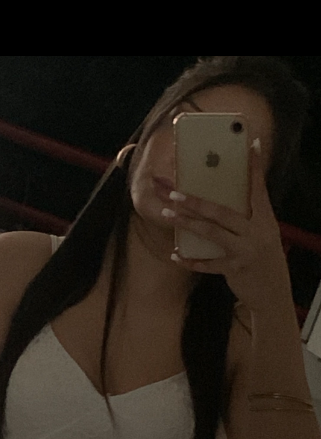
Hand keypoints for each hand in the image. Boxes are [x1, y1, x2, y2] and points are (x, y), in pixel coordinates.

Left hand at [165, 141, 292, 314]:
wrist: (272, 292)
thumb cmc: (261, 257)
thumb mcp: (262, 233)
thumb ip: (249, 215)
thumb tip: (225, 196)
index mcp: (264, 219)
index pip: (258, 189)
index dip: (254, 168)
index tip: (249, 146)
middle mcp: (255, 232)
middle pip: (221, 212)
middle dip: (195, 201)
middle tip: (173, 191)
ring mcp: (244, 251)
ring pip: (211, 233)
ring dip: (187, 223)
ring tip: (166, 213)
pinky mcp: (234, 270)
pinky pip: (207, 264)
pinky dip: (190, 260)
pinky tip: (174, 254)